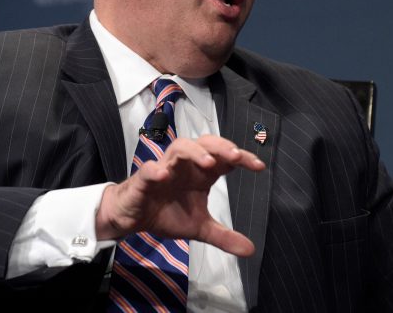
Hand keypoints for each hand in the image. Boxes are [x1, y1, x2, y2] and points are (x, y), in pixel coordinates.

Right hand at [95, 135, 264, 256]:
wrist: (133, 218)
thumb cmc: (166, 213)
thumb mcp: (199, 227)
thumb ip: (224, 236)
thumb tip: (250, 249)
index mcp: (200, 173)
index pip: (224, 157)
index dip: (242, 157)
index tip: (259, 166)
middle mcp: (185, 166)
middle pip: (205, 143)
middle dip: (221, 146)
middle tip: (235, 157)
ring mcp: (165, 169)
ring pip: (180, 147)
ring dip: (195, 152)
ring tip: (208, 163)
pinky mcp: (144, 179)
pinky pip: (148, 169)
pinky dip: (155, 169)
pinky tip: (164, 175)